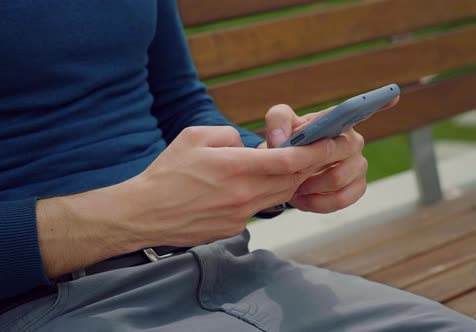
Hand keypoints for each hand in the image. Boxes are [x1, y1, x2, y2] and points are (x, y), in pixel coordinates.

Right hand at [118, 126, 335, 246]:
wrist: (145, 214)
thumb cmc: (166, 173)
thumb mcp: (194, 137)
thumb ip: (228, 135)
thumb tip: (247, 145)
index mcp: (233, 167)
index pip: (287, 160)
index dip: (314, 152)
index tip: (330, 143)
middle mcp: (242, 194)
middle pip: (291, 180)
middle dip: (310, 165)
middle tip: (322, 152)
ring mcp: (239, 215)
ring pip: (279, 196)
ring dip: (291, 181)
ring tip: (296, 166)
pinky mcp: (233, 228)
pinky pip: (259, 208)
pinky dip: (266, 195)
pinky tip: (257, 185)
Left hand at [261, 98, 397, 212]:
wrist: (285, 170)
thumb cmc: (287, 142)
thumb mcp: (278, 125)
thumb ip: (276, 121)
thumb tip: (280, 139)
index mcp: (338, 121)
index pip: (360, 110)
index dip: (378, 103)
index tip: (393, 95)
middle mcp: (353, 141)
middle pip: (342, 152)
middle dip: (312, 165)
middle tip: (293, 172)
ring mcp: (359, 165)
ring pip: (339, 180)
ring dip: (312, 187)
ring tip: (295, 187)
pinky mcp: (357, 188)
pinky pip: (342, 200)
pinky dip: (318, 202)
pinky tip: (305, 199)